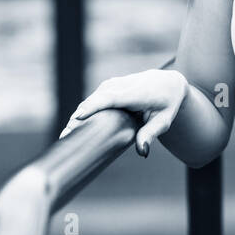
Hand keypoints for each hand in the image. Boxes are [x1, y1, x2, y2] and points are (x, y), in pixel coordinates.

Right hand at [58, 68, 188, 157]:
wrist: (168, 83)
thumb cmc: (167, 104)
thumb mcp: (164, 121)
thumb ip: (151, 134)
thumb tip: (142, 152)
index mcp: (139, 93)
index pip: (113, 98)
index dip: (95, 106)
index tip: (79, 116)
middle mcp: (124, 85)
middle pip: (97, 99)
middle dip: (80, 116)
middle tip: (66, 135)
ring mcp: (114, 84)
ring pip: (93, 98)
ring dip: (79, 114)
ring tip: (67, 133)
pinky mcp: (108, 86)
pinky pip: (94, 98)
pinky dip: (84, 110)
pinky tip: (75, 124)